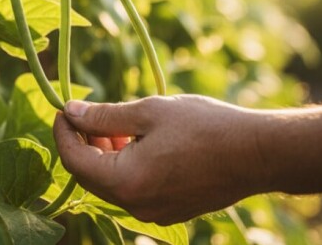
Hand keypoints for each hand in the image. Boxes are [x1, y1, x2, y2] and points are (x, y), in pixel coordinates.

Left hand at [53, 96, 267, 224]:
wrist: (258, 153)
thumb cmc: (204, 126)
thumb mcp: (148, 111)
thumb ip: (103, 116)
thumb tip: (70, 112)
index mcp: (126, 182)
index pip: (74, 161)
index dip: (63, 133)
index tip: (62, 108)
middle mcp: (136, 206)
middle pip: (89, 176)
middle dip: (82, 144)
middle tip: (84, 114)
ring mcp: (153, 213)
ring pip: (111, 184)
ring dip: (104, 155)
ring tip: (113, 124)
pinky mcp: (170, 210)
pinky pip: (133, 190)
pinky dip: (125, 167)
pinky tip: (135, 141)